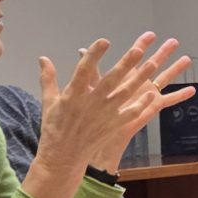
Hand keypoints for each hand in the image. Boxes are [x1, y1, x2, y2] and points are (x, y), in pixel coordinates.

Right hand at [37, 33, 197, 172]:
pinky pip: (131, 113)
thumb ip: (48, 78)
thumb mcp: (48, 102)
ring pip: (126, 93)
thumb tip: (43, 58)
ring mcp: (104, 114)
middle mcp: (91, 102)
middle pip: (112, 79)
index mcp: (73, 94)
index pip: (85, 70)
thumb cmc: (55, 127)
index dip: (94, 55)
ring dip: (140, 78)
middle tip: (139, 49)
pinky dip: (142, 104)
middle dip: (126, 64)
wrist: (63, 156)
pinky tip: (154, 94)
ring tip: (153, 64)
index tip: (104, 41)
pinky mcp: (113, 125)